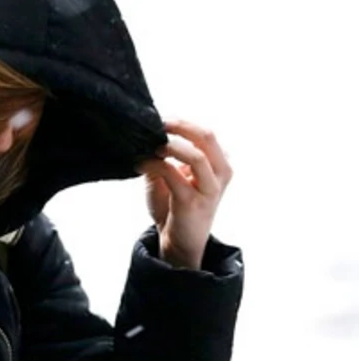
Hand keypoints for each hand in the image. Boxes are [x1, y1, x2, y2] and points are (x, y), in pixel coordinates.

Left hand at [138, 121, 232, 269]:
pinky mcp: (192, 202)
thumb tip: (148, 135)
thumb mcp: (167, 175)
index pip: (205, 133)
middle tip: (157, 125)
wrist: (178, 240)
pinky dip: (155, 165)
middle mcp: (220, 174)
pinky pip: (174, 175)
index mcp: (218, 164)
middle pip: (207, 137)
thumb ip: (163, 156)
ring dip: (171, 146)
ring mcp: (209, 189)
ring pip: (197, 156)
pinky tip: (140, 165)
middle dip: (180, 127)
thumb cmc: (174, 205)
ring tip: (153, 146)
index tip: (158, 120)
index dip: (182, 122)